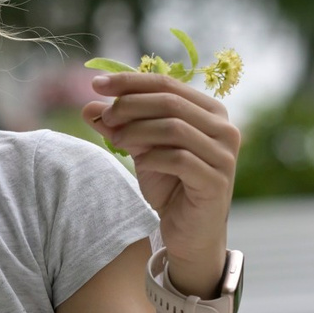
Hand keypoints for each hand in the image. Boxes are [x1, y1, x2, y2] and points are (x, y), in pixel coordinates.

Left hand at [83, 71, 240, 293]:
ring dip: (138, 130)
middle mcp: (224, 128)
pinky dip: (153, 157)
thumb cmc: (169, 185)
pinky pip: (179, 159)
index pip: (167, 83)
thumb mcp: (141, 149)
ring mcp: (224, 155)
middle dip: (130, 105)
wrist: (188, 230)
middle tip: (104, 117)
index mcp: (210, 111)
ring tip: (116, 140)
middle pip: (170, 101)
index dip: (130, 81)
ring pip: (174, 127)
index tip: (96, 83)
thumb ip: (120, 127)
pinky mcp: (216, 181)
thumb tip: (89, 107)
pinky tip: (140, 162)